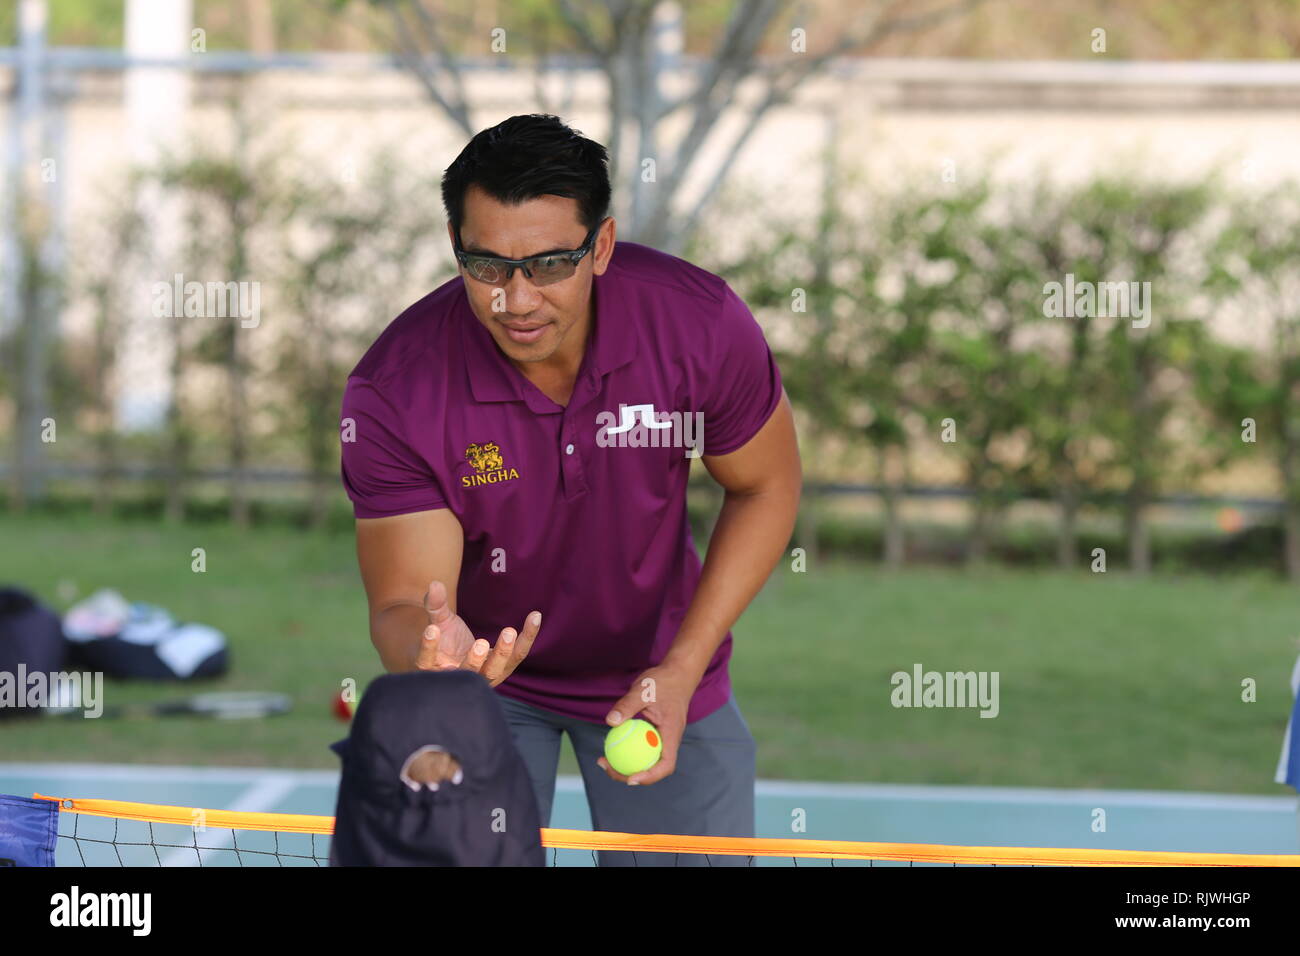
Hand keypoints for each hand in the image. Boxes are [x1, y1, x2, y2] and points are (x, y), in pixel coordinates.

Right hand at [414, 580, 539, 687]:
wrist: (461, 655)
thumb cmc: (445, 641)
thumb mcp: (439, 622)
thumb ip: (435, 605)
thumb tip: (435, 584)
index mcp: (435, 668)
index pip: (426, 661)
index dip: (428, 647)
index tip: (432, 629)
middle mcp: (460, 678)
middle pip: (468, 674)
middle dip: (474, 661)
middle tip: (480, 644)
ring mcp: (485, 676)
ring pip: (495, 670)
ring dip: (503, 653)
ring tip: (508, 632)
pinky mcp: (505, 667)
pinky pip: (518, 654)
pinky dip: (527, 637)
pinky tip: (535, 616)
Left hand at [596, 663, 697, 785]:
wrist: (677, 673)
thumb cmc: (663, 681)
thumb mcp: (643, 690)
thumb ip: (627, 705)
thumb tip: (610, 721)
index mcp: (671, 734)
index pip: (666, 764)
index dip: (649, 776)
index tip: (630, 778)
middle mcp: (669, 740)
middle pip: (653, 767)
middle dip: (629, 774)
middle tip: (605, 766)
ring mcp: (663, 738)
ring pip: (646, 759)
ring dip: (626, 764)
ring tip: (603, 760)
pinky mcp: (655, 733)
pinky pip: (642, 747)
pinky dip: (627, 749)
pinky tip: (611, 744)